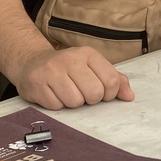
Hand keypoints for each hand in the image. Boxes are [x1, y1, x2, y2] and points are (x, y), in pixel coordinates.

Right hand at [11, 46, 134, 109]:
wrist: (31, 63)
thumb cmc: (67, 69)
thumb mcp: (92, 68)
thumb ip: (114, 80)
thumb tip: (130, 96)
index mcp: (88, 54)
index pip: (112, 81)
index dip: (109, 94)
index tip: (100, 92)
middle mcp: (70, 59)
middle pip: (94, 94)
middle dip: (89, 100)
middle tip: (80, 92)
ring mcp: (51, 71)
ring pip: (75, 102)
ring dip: (72, 103)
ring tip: (65, 92)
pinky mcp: (36, 84)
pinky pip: (56, 106)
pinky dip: (56, 105)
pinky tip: (52, 94)